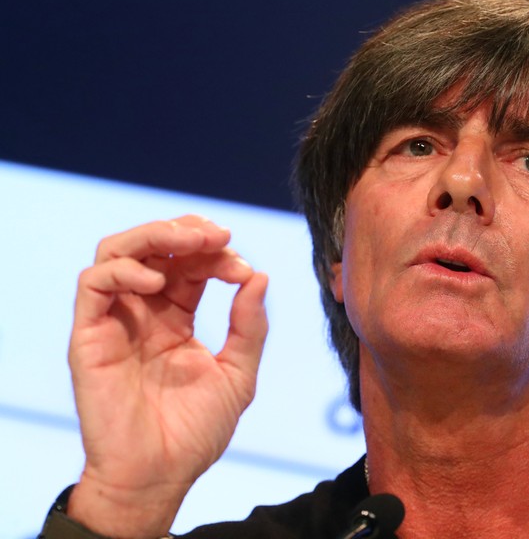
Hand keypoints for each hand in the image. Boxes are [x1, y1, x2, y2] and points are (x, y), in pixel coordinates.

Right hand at [66, 215, 268, 536]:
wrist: (160, 475)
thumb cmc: (195, 433)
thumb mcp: (237, 375)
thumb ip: (249, 327)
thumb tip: (259, 275)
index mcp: (176, 318)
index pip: (191, 265)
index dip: (216, 255)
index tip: (242, 268)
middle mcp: (144, 312)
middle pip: (155, 247)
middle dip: (188, 232)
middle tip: (220, 236)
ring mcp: (116, 321)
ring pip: (118, 252)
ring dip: (155, 235)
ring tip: (191, 241)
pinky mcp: (90, 335)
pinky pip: (94, 283)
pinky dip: (123, 268)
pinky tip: (156, 279)